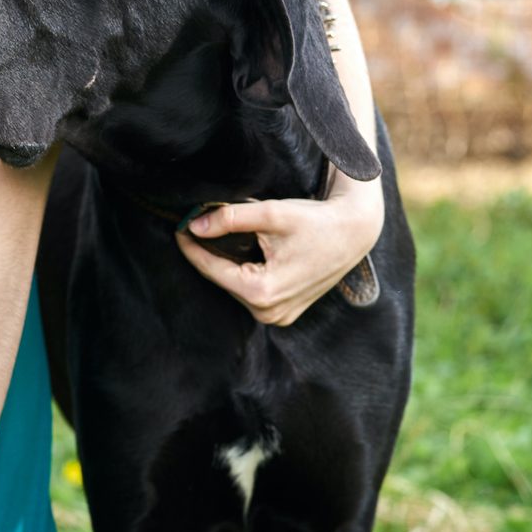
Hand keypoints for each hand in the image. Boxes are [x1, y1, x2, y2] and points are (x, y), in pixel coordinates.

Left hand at [175, 173, 383, 325]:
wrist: (354, 232)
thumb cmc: (315, 222)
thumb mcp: (270, 214)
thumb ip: (229, 219)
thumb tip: (194, 225)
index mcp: (262, 292)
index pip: (212, 269)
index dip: (191, 247)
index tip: (177, 228)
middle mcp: (268, 313)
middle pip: (223, 279)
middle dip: (208, 253)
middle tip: (193, 226)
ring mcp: (278, 317)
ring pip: (236, 287)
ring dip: (225, 263)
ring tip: (212, 235)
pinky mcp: (285, 313)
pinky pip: (252, 293)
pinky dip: (243, 273)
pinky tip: (238, 252)